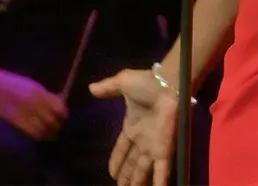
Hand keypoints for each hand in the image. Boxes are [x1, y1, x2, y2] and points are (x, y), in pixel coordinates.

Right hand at [0, 69, 68, 140]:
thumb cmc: (11, 83)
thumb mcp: (31, 84)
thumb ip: (44, 95)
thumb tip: (57, 105)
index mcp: (40, 91)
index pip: (59, 107)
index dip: (63, 114)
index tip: (63, 117)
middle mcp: (35, 103)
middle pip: (52, 120)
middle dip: (57, 126)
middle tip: (57, 128)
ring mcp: (25, 113)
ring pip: (44, 130)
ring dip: (49, 134)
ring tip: (50, 135)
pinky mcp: (16, 122)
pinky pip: (32, 133)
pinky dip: (38, 135)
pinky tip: (39, 135)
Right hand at [90, 69, 176, 185]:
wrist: (167, 84)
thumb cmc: (146, 84)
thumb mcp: (123, 82)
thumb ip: (107, 87)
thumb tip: (90, 88)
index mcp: (132, 126)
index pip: (122, 149)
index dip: (117, 161)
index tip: (111, 173)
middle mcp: (142, 140)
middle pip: (132, 163)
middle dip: (126, 176)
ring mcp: (153, 146)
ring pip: (143, 170)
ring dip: (136, 182)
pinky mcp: (164, 150)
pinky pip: (161, 170)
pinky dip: (159, 182)